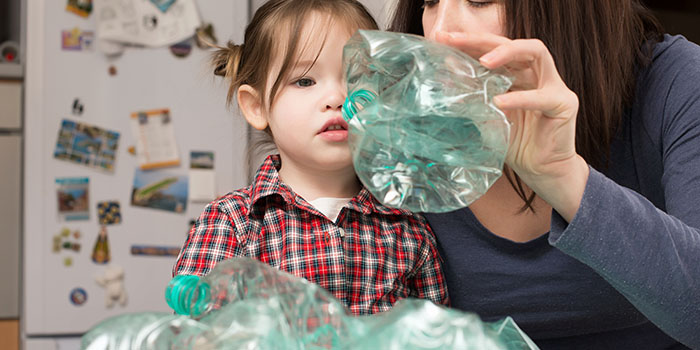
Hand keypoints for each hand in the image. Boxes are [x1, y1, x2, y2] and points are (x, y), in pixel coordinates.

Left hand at [436, 31, 588, 220]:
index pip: (495, 49)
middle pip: (513, 43)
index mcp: (519, 74)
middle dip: (483, 40)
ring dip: (507, 53)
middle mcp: (538, 73)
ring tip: (484, 62)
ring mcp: (554, 85)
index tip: (443, 40)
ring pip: (536, 53)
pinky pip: (541, 96)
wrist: (540, 170)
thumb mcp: (486, 118)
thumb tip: (445, 81)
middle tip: (455, 41)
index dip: (470, 43)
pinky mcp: (564, 104)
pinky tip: (499, 102)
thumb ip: (472, 100)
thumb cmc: (515, 143)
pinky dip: (519, 98)